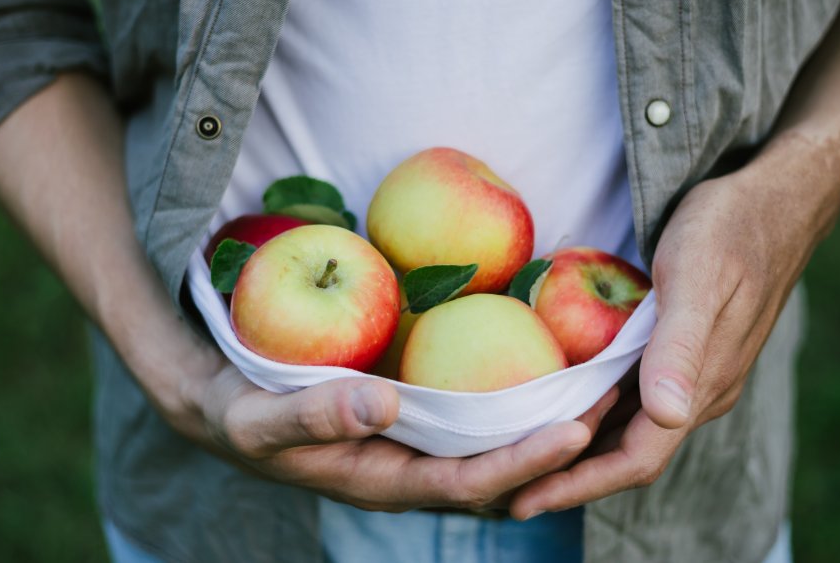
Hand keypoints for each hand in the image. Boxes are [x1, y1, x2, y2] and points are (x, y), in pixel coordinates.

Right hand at [189, 362, 618, 511]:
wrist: (228, 406)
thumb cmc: (242, 415)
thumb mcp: (260, 418)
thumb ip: (314, 413)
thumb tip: (384, 402)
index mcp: (386, 482)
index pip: (470, 484)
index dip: (523, 463)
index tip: (574, 429)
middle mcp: (413, 470)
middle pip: (503, 470)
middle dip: (558, 445)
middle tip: (611, 399)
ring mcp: (419, 445)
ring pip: (497, 444)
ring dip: (546, 420)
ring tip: (598, 380)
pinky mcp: (419, 417)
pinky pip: (478, 413)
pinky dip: (515, 395)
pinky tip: (543, 356)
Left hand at [509, 133, 839, 518]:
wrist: (773, 198)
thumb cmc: (731, 230)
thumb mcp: (698, 279)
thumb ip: (682, 348)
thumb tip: (667, 416)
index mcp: (702, 385)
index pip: (638, 458)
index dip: (580, 484)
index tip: (524, 500)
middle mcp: (695, 390)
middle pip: (627, 452)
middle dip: (570, 474)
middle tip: (506, 485)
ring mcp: (689, 372)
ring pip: (628, 426)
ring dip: (579, 443)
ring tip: (521, 452)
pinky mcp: (679, 349)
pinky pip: (630, 393)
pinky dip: (593, 406)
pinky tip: (559, 399)